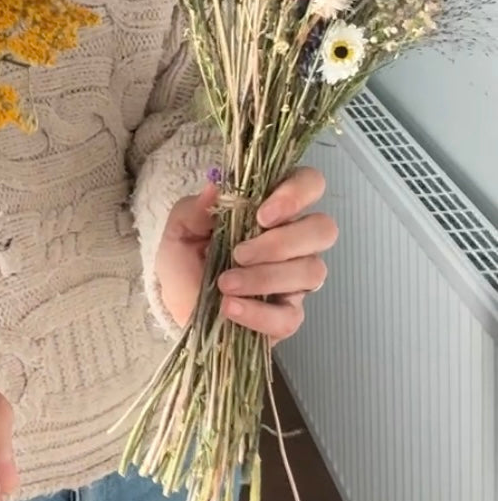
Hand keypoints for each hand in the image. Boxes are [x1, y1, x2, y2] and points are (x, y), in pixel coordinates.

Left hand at [156, 165, 338, 338]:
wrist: (178, 310)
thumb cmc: (186, 263)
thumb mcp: (179, 230)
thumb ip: (194, 208)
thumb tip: (215, 187)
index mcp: (272, 209)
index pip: (310, 183)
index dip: (296, 194)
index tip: (262, 215)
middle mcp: (294, 241)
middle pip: (323, 229)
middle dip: (282, 241)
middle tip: (239, 253)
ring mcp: (296, 280)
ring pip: (312, 272)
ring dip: (264, 277)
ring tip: (225, 283)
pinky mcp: (288, 316)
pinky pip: (291, 317)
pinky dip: (258, 313)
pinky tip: (230, 307)